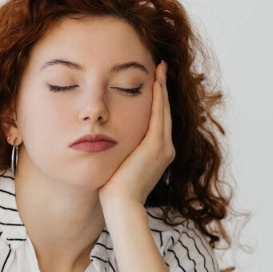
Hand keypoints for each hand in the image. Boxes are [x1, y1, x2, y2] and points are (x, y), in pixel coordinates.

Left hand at [98, 61, 174, 207]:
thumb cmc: (115, 189)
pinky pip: (158, 115)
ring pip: (163, 110)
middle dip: (162, 88)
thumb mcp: (120, 164)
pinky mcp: (156, 145)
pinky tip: (156, 82)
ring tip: (159, 68)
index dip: (158, 100)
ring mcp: (163, 146)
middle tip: (160, 67)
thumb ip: (121, 150)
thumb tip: (106, 139)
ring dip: (161, 87)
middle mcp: (165, 148)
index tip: (154, 82)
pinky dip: (158, 97)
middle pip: (164, 111)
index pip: (158, 120)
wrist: (122, 204)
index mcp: (158, 153)